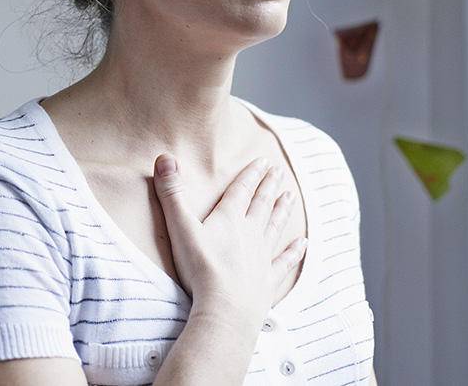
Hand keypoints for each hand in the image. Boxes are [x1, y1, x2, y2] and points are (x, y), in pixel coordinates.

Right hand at [151, 153, 306, 327]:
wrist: (226, 310)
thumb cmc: (201, 269)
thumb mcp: (180, 227)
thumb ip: (172, 193)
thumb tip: (164, 157)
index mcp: (230, 219)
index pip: (242, 190)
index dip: (251, 174)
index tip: (263, 161)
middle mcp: (250, 234)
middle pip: (261, 205)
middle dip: (269, 187)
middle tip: (279, 173)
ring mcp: (262, 257)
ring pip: (275, 227)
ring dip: (282, 211)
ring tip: (290, 197)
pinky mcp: (268, 280)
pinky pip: (284, 261)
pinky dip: (294, 252)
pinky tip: (303, 243)